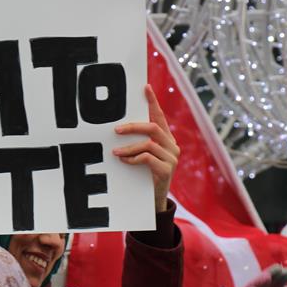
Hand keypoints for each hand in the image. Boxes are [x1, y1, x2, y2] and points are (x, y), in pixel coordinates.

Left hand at [112, 84, 178, 212]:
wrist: (154, 199)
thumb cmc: (145, 174)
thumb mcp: (143, 155)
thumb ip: (138, 142)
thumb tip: (117, 129)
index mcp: (166, 138)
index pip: (159, 116)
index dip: (153, 102)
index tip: (145, 87)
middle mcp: (172, 145)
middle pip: (153, 128)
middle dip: (132, 127)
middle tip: (116, 130)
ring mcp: (172, 158)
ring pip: (149, 144)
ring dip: (129, 147)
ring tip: (115, 152)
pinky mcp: (167, 171)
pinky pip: (148, 158)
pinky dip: (134, 158)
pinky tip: (125, 161)